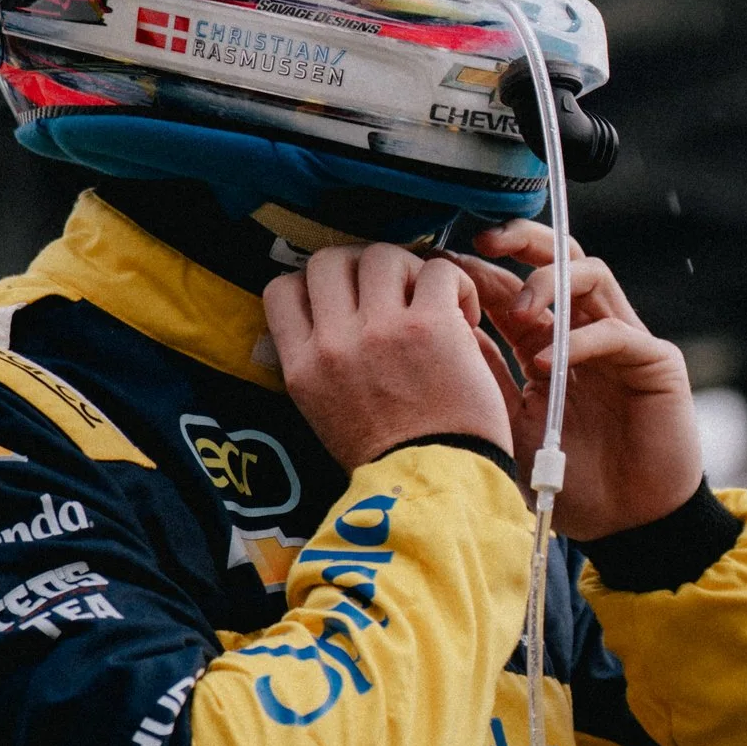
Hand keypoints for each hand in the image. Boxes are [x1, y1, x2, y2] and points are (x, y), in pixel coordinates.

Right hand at [265, 245, 514, 472]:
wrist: (436, 490)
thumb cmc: (390, 459)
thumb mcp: (325, 413)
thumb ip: (318, 362)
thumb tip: (329, 317)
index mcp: (302, 367)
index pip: (282, 289)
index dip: (315, 285)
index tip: (346, 300)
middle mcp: (333, 343)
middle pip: (329, 260)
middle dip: (361, 268)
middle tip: (390, 295)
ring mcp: (381, 331)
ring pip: (382, 255)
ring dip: (409, 271)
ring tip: (430, 303)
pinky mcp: (431, 326)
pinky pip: (438, 271)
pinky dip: (454, 285)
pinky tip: (464, 316)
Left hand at [456, 224, 703, 539]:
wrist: (627, 525)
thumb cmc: (570, 481)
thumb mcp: (508, 425)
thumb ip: (485, 377)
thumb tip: (445, 328)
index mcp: (550, 344)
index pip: (517, 285)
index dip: (483, 269)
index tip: (444, 265)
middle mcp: (587, 332)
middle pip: (558, 257)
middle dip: (521, 240)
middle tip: (484, 242)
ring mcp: (623, 342)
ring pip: (591, 273)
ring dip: (549, 282)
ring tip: (516, 312)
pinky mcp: (656, 362)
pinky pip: (618, 331)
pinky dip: (579, 340)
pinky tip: (547, 364)